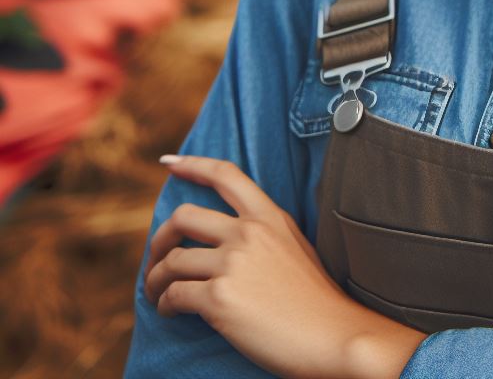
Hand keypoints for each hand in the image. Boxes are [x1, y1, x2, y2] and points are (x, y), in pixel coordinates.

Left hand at [144, 154, 427, 378]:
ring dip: (155, 279)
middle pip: (183, 216)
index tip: (169, 165)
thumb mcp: (295, 247)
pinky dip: (164, 304)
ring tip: (157, 293)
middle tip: (157, 257)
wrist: (330, 334)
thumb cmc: (314, 299)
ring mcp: (234, 264)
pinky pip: (174, 295)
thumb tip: (229, 236)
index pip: (226, 175)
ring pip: (172, 260)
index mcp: (269, 217)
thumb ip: (264, 233)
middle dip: (160, 238)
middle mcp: (249, 233)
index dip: (193, 165)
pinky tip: (170, 311)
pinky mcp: (220, 298)